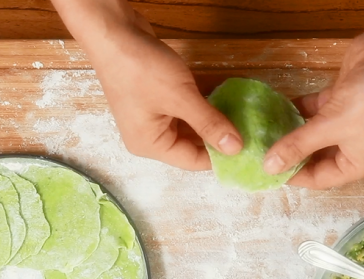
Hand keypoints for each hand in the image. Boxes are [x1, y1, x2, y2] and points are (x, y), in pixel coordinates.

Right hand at [53, 1, 241, 169]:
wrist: (113, 32)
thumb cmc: (141, 69)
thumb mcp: (180, 98)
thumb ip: (209, 124)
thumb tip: (236, 149)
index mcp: (150, 145)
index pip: (193, 161)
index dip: (221, 155)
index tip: (249, 146)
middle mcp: (150, 136)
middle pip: (192, 145)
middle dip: (219, 136)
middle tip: (250, 129)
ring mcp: (152, 117)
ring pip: (191, 126)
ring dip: (212, 119)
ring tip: (242, 114)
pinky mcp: (156, 98)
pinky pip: (185, 109)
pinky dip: (202, 105)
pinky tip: (224, 98)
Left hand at [263, 33, 363, 189]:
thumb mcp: (330, 127)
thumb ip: (297, 146)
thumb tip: (269, 168)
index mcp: (358, 164)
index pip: (320, 179)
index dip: (293, 176)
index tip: (266, 170)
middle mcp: (354, 148)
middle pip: (316, 158)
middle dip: (291, 154)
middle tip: (260, 150)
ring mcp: (348, 123)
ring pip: (314, 134)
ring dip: (292, 132)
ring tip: (263, 132)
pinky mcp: (341, 101)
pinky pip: (316, 113)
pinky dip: (299, 110)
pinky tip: (277, 108)